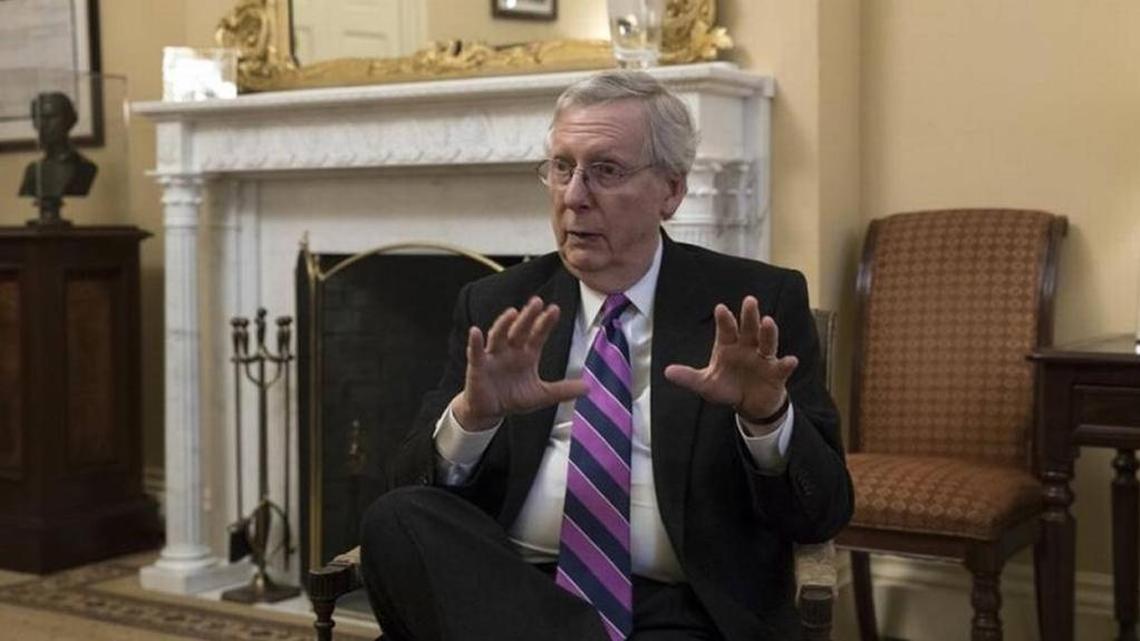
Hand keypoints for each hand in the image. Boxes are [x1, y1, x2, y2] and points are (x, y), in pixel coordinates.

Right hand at [452, 297, 587, 430]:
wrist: (490, 412)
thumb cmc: (513, 398)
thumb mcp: (541, 395)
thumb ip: (563, 390)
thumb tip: (588, 387)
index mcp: (527, 354)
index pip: (538, 334)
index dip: (545, 322)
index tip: (554, 309)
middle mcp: (510, 350)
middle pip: (520, 330)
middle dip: (528, 316)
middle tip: (537, 302)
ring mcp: (493, 356)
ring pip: (498, 336)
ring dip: (504, 324)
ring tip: (512, 313)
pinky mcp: (478, 366)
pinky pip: (475, 352)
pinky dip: (474, 342)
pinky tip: (475, 331)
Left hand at [664, 296, 797, 428]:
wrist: (750, 405)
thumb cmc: (727, 388)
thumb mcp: (706, 384)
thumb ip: (689, 377)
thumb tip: (667, 372)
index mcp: (728, 346)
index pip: (726, 330)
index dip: (724, 320)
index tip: (720, 308)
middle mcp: (747, 347)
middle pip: (749, 328)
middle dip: (749, 315)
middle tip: (749, 300)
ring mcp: (763, 358)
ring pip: (767, 342)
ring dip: (768, 332)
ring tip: (768, 321)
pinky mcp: (776, 373)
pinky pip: (782, 367)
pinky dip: (787, 363)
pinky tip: (790, 360)